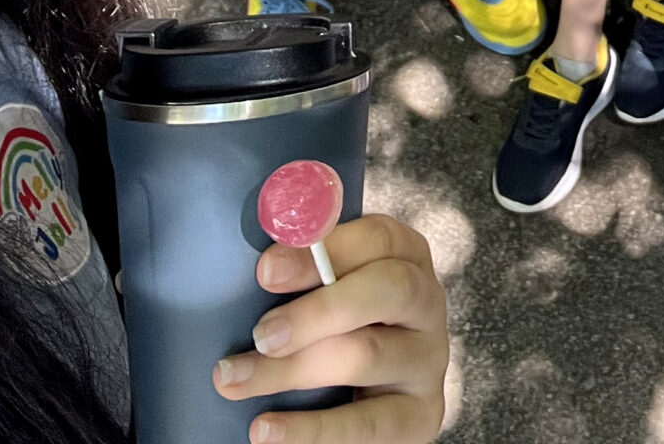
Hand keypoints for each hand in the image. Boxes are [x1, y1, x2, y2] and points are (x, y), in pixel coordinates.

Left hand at [212, 213, 449, 442]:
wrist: (363, 395)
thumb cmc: (332, 327)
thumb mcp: (326, 290)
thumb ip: (304, 269)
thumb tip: (259, 258)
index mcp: (405, 257)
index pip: (377, 239)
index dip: (322, 250)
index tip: (264, 270)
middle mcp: (426, 303)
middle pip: (388, 291)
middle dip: (318, 311)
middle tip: (262, 335)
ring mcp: (428, 360)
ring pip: (367, 356)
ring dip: (292, 370)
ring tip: (235, 381)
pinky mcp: (421, 414)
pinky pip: (368, 424)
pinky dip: (311, 429)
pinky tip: (265, 429)